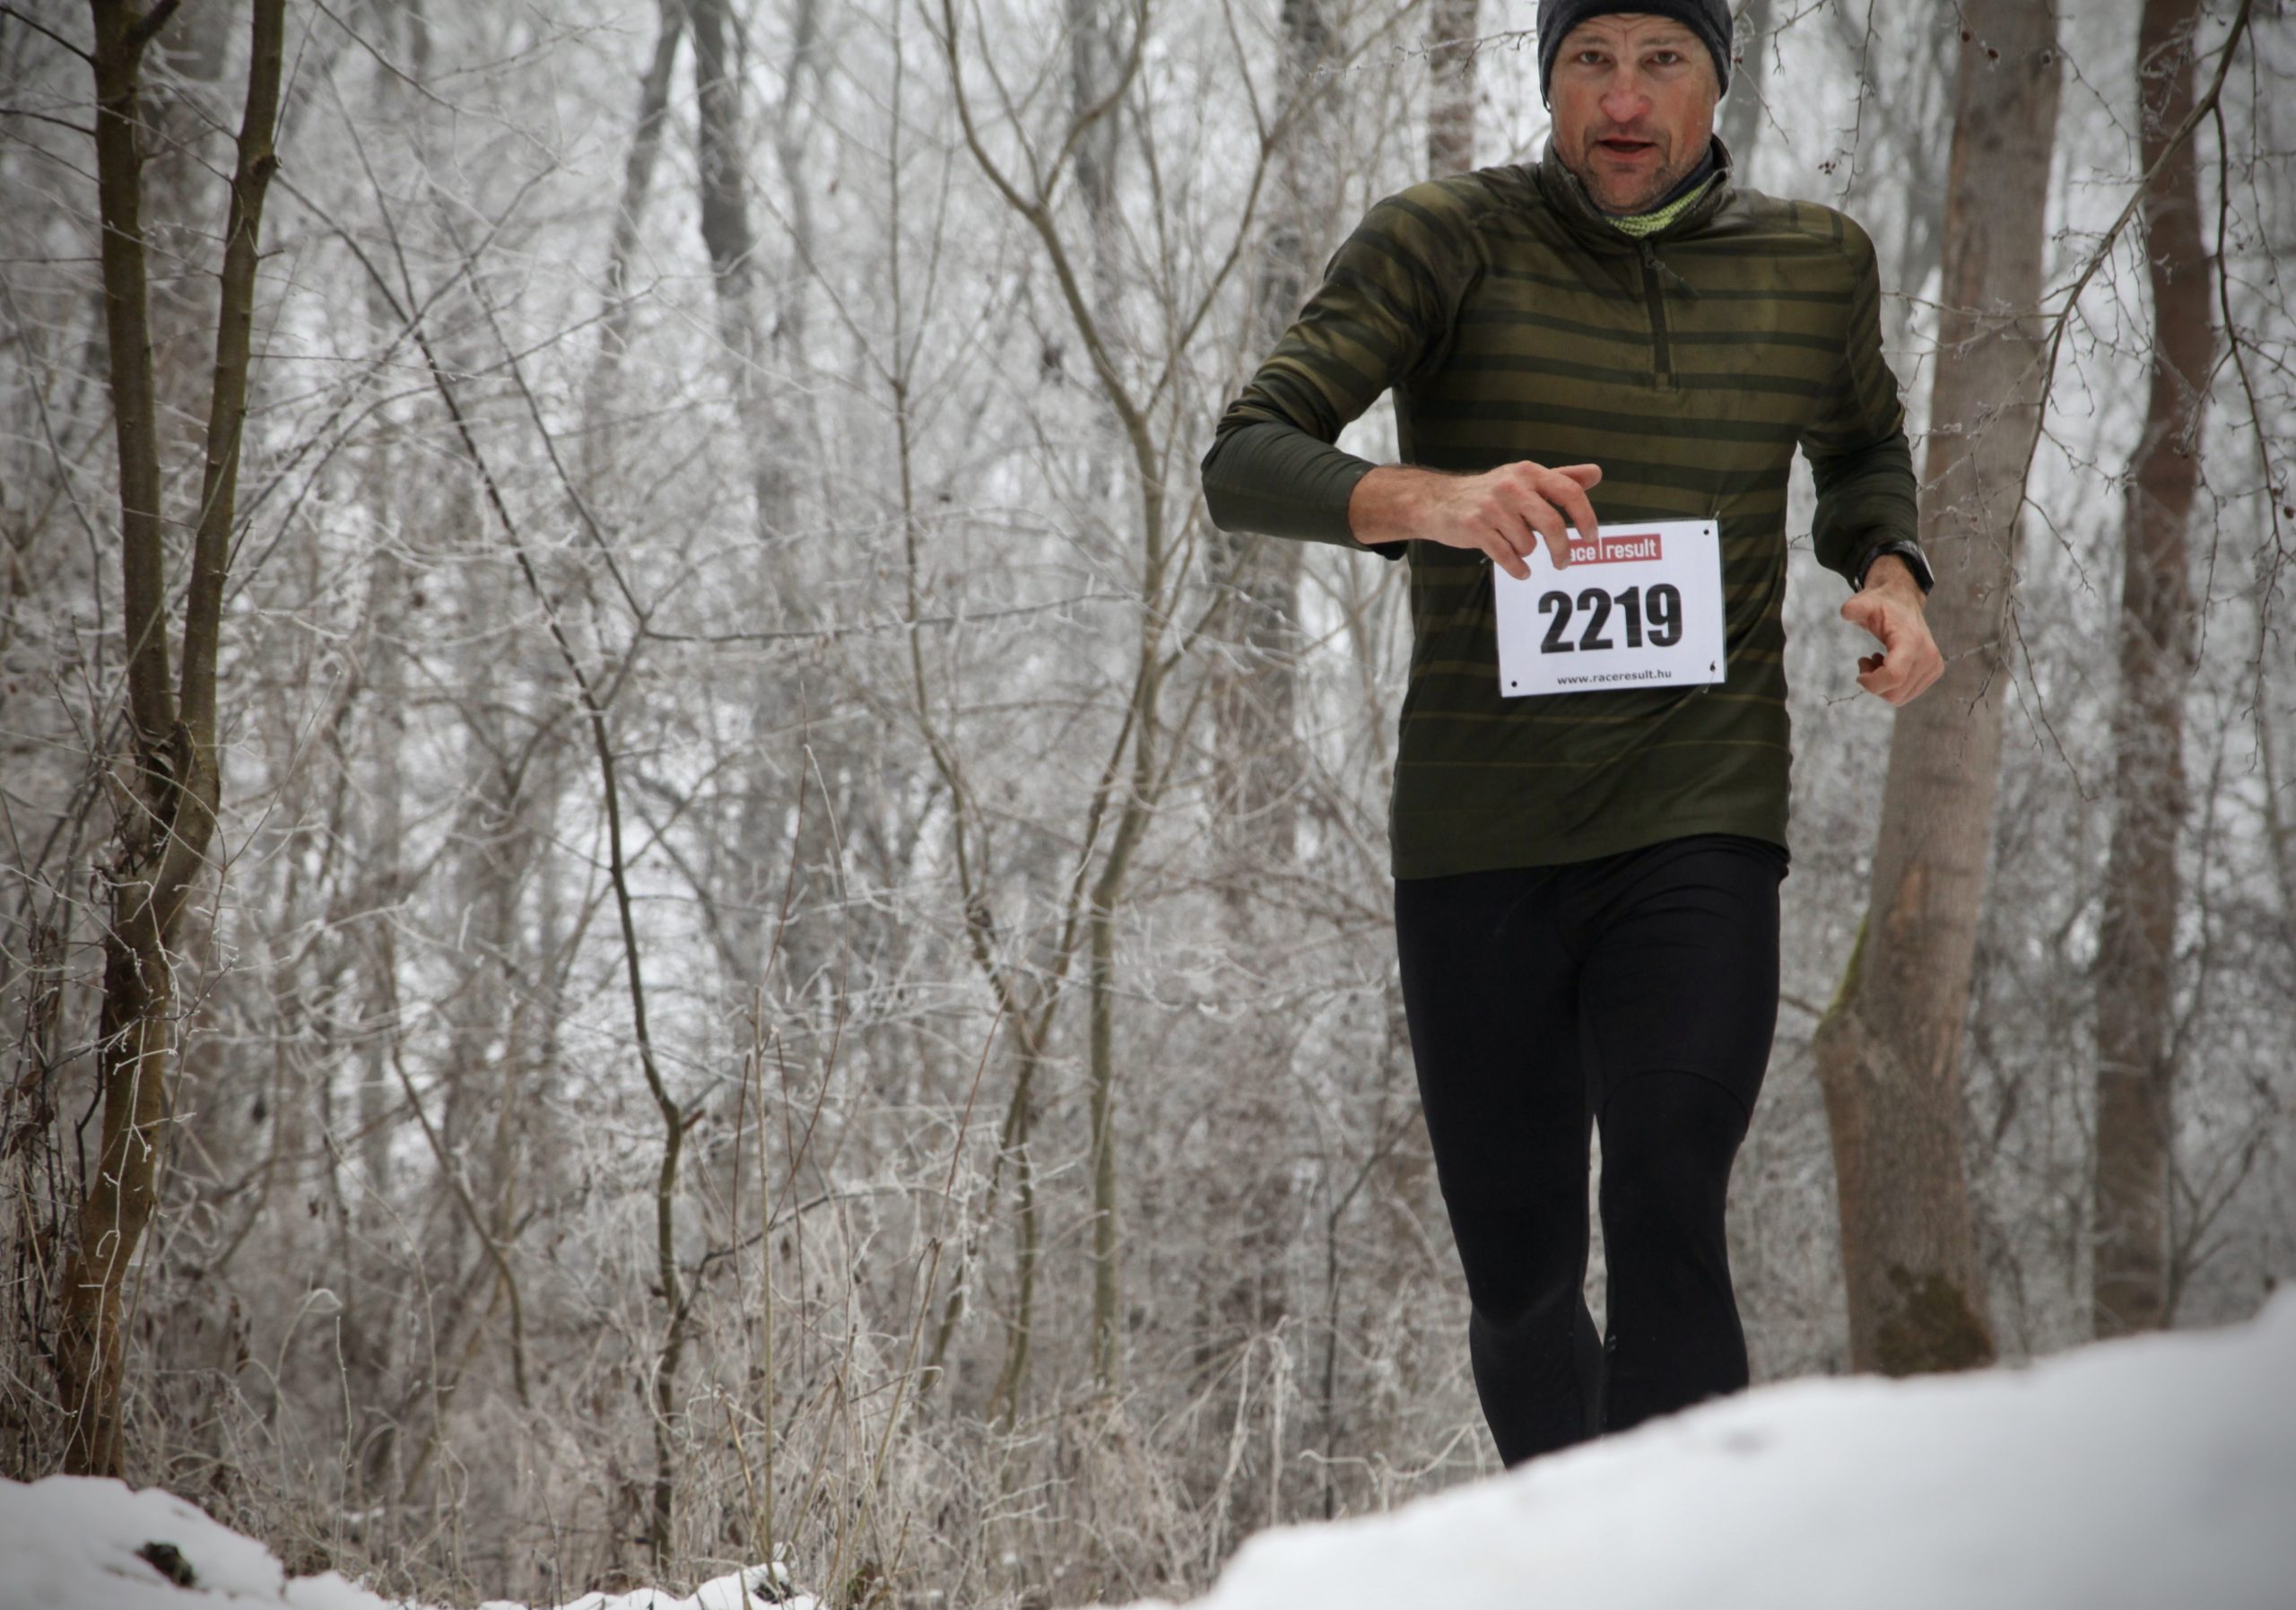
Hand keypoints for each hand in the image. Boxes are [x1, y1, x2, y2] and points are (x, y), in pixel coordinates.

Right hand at [1348, 460, 1603, 579]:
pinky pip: (1507, 556)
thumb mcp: (1525, 479)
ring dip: (1527, 552)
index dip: (1586, 518)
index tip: (1591, 539)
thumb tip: (1597, 473)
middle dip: (1562, 549)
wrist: (1438, 502)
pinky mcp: (1474, 527)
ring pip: (1527, 544)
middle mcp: (1511, 485)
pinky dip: (1517, 568)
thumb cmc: (1490, 493)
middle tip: (1564, 563)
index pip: (1569, 492)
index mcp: (1529, 472)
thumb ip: (1561, 478)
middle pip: (1552, 524)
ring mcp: (1491, 506)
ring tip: (1516, 547)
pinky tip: (1520, 570)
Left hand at [1840, 555, 1942, 705]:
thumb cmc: (1883, 605)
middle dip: (1874, 684)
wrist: (1904, 602)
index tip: (1860, 667)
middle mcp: (1928, 657)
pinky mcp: (1934, 671)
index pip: (1893, 676)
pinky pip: (1907, 694)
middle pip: (1894, 693)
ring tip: (1877, 661)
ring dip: (1882, 685)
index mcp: (1911, 642)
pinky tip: (1889, 665)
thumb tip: (1847, 612)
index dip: (1871, 682)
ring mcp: (1933, 666)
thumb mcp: (1865, 603)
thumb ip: (1854, 608)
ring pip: (1900, 697)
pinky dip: (1893, 686)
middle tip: (1866, 662)